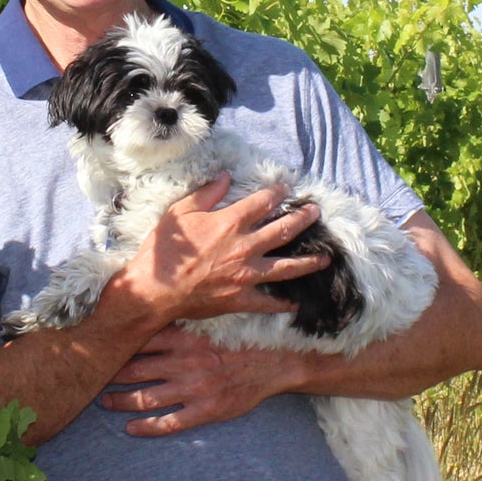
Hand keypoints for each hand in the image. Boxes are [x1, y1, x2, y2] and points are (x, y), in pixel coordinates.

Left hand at [100, 326, 313, 435]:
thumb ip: (183, 319)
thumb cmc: (243, 337)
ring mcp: (194, 389)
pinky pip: (170, 423)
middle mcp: (184, 362)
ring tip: (104, 403)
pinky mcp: (206, 410)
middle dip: (110, 376)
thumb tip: (154, 306)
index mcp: (185, 337)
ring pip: (146, 398)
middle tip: (90, 378)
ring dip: (120, 402)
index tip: (96, 346)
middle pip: (135, 370)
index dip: (115, 344)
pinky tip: (131, 429)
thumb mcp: (212, 320)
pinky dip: (146, 427)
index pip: (139, 340)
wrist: (277, 360)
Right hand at [116, 177, 330, 326]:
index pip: (263, 202)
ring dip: (309, 261)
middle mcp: (244, 247)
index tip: (286, 188)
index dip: (277, 193)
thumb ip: (207, 193)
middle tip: (316, 213)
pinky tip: (295, 303)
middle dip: (303, 219)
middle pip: (283, 230)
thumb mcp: (180, 212)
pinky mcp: (241, 299)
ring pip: (287, 267)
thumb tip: (225, 176)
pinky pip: (269, 302)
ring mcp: (246, 275)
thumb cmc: (164, 248)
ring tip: (326, 258)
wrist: (155, 289)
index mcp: (230, 223)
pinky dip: (284, 304)